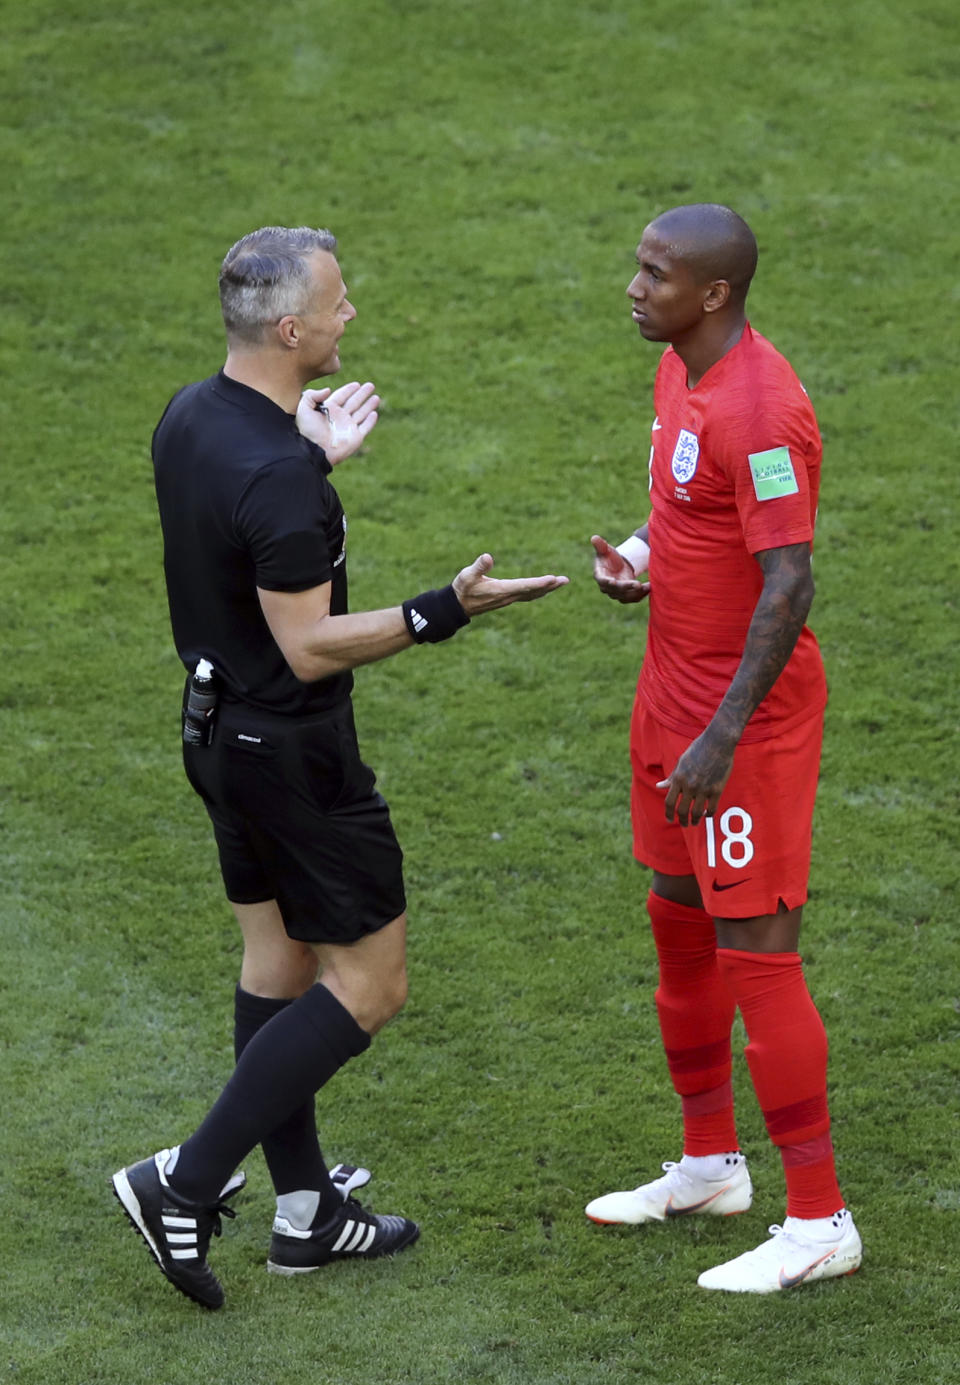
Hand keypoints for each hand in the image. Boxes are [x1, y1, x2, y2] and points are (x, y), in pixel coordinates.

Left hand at [296, 381, 379, 463]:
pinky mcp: (355, 438)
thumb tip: (328, 390)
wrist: (315, 450)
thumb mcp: (303, 408)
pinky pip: (365, 427)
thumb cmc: (307, 431)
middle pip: (354, 402)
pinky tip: (374, 413)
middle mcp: (340, 418)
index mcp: (329, 410)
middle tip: (370, 385)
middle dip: (362, 394)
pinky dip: (371, 421)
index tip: (356, 384)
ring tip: (376, 397)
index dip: (349, 390)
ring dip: (369, 405)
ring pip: (362, 413)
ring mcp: (348, 428)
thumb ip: (312, 395)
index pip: (341, 396)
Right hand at [452, 553, 568, 615]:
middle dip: (549, 586)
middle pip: (533, 591)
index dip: (539, 583)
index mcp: (500, 590)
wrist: (457, 605)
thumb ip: (478, 567)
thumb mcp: (467, 575)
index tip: (552, 579)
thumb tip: (488, 557)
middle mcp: (507, 596)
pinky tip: (544, 588)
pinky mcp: (507, 598)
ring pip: (532, 594)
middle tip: (565, 580)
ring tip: (560, 582)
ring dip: (547, 589)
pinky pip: (527, 595)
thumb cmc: (462, 588)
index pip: (524, 586)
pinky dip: (538, 591)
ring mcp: (508, 599)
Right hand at [591, 535, 649, 603]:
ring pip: (626, 596)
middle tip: (638, 584)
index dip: (607, 582)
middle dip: (627, 587)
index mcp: (600, 576)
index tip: (613, 581)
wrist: (618, 565)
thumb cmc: (609, 556)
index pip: (602, 581)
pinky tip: (649, 588)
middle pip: (616, 590)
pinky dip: (641, 595)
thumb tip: (594, 537)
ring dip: (636, 593)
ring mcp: (616, 593)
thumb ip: (600, 545)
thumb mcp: (605, 549)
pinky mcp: (626, 596)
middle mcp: (606, 587)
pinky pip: (633, 598)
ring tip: (647, 586)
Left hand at [657, 728, 735, 826]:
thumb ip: (672, 777)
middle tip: (684, 824)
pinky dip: (708, 814)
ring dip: (695, 820)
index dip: (668, 813)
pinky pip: (711, 808)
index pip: (669, 802)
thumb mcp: (681, 762)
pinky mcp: (717, 789)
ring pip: (697, 813)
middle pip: (682, 811)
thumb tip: (659, 786)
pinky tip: (707, 814)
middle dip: (682, 820)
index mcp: (678, 778)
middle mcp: (689, 785)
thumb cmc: (698, 749)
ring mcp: (703, 788)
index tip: (669, 819)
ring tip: (695, 822)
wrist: (718, 742)